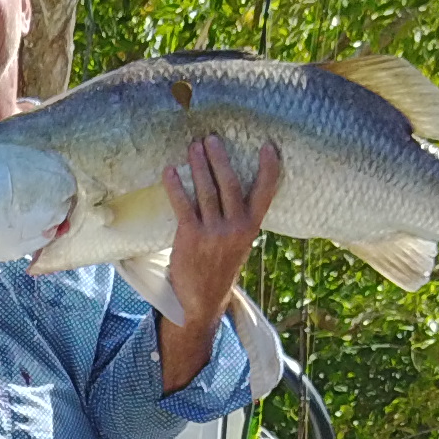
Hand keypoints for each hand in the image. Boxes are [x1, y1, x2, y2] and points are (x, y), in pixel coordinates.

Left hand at [163, 136, 283, 328]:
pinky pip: (183, 205)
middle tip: (211, 138)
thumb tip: (228, 183)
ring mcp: (213, 233)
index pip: (265, 193)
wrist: (201, 300)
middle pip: (229, 185)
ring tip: (193, 146)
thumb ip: (239, 218)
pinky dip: (175, 186)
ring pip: (206, 191)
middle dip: (219, 159)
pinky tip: (169, 172)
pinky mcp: (191, 237)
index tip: (268, 147)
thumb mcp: (238, 242)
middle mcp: (236, 228)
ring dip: (198, 166)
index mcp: (251, 227)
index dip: (268, 169)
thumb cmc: (219, 265)